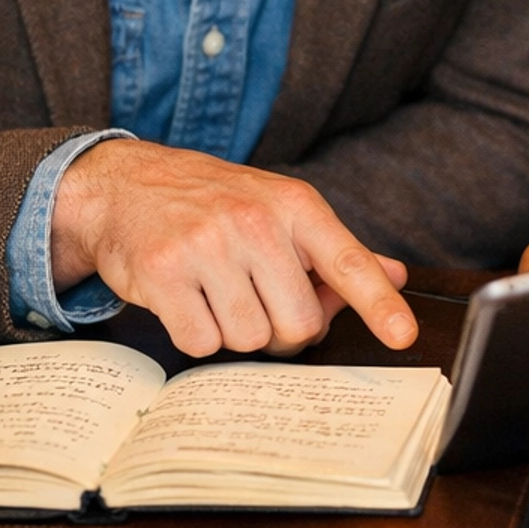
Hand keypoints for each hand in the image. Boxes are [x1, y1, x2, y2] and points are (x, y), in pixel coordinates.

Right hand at [51, 140, 415, 358]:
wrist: (125, 183)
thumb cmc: (213, 203)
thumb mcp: (279, 210)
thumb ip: (335, 252)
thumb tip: (395, 276)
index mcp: (295, 205)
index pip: (348, 262)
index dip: (378, 304)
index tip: (403, 336)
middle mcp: (254, 221)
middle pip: (299, 324)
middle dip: (281, 328)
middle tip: (256, 299)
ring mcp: (206, 245)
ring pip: (250, 339)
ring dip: (234, 330)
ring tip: (215, 290)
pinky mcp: (162, 273)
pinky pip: (201, 344)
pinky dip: (196, 334)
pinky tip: (186, 299)